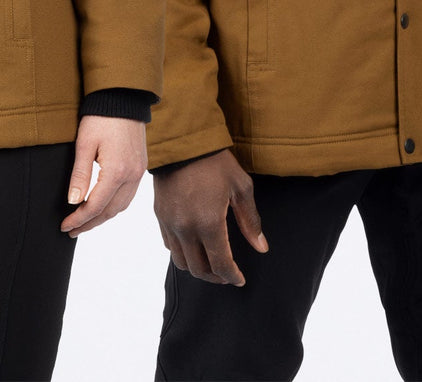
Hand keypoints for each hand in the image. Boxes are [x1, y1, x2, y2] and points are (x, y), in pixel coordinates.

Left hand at [59, 115, 146, 236]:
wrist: (124, 98)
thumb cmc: (101, 117)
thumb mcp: (84, 144)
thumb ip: (80, 175)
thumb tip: (73, 202)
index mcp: (117, 171)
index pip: (95, 206)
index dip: (79, 219)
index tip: (64, 225)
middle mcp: (132, 175)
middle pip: (110, 211)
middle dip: (90, 223)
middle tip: (71, 230)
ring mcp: (139, 172)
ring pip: (121, 206)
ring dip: (103, 216)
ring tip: (85, 222)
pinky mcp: (141, 167)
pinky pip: (129, 195)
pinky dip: (114, 205)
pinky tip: (103, 205)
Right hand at [153, 149, 267, 285]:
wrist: (183, 142)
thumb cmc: (215, 161)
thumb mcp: (240, 187)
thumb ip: (250, 220)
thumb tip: (261, 247)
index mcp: (209, 223)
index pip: (220, 264)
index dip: (232, 276)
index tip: (240, 280)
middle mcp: (186, 228)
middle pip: (199, 269)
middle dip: (216, 277)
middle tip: (227, 275)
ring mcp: (170, 223)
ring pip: (181, 262)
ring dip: (197, 268)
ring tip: (211, 263)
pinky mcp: (160, 215)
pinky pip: (169, 245)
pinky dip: (182, 253)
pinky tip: (193, 246)